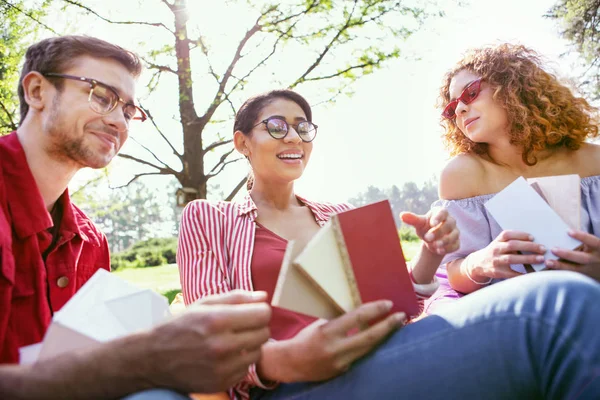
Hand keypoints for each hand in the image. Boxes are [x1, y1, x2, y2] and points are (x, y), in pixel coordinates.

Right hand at [144, 290, 270, 393]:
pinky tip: (225, 356)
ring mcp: (222, 367)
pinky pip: (247, 368)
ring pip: (258, 352)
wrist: (154, 358)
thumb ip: (237, 298)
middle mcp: (221, 345)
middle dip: (256, 327)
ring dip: (250, 345)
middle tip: (241, 326)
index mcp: (217, 320)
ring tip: (232, 341)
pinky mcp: (222, 382)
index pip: (262, 314)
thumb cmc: (180, 326)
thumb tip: (264, 297)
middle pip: (264, 333)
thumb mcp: (204, 304)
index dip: (260, 310)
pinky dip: (240, 361)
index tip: (252, 312)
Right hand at [278, 301, 404, 381]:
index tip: (388, 304)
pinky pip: (360, 356)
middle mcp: (336, 349)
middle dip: (388, 326)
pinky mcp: (343, 371)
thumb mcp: (321, 324)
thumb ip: (340, 321)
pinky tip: (378, 339)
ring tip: (395, 326)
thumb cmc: (305, 338)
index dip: (375, 310)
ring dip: (384, 337)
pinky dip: (370, 346)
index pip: (357, 318)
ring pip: (369, 349)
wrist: (291, 363)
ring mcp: (341, 363)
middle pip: (369, 337)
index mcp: (328, 332)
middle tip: (402, 316)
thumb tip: (362, 313)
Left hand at [401, 208, 459, 255]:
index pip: (443, 212)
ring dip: (444, 241)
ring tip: (433, 246)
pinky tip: (439, 251)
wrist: (431, 240)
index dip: (438, 217)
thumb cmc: (426, 227)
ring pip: (454, 236)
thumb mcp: (419, 223)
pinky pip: (455, 245)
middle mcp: (451, 221)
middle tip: (427, 238)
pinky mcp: (456, 242)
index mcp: (441, 213)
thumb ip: (413, 219)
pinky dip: (447, 249)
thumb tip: (402, 215)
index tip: (432, 223)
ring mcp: (455, 232)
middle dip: (438, 232)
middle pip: (448, 225)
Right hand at [466, 230, 545, 280]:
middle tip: (543, 249)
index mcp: (496, 241)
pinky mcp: (497, 272)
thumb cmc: (495, 252)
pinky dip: (523, 274)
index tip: (533, 237)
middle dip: (529, 246)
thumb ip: (511, 242)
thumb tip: (534, 242)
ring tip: (541, 259)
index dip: (520, 235)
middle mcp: (495, 250)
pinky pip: (512, 273)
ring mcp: (495, 261)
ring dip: (527, 258)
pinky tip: (534, 273)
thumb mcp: (499, 244)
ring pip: (511, 258)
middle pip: (512, 245)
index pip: (507, 235)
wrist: (478, 264)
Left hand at [547, 230, 599, 280]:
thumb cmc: (594, 252)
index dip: (581, 236)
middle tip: (553, 249)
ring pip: (574, 269)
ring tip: (547, 262)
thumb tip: (562, 234)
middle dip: (567, 254)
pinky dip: (558, 273)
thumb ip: (582, 242)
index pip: (592, 241)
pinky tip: (548, 270)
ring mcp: (588, 270)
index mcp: (598, 248)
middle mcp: (594, 260)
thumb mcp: (592, 246)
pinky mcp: (582, 277)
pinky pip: (569, 276)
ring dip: (560, 266)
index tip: (568, 231)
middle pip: (581, 258)